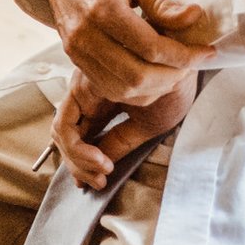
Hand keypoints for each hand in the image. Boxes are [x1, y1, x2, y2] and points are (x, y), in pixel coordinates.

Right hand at [35, 0, 213, 108]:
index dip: (184, 55)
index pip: (150, 47)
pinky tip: (152, 76)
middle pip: (136, 75)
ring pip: (122, 89)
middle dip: (172, 76)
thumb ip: (163, 3)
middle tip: (191, 64)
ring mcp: (76, 51)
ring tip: (174, 71)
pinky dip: (135, 91)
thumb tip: (193, 18)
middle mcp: (85, 35)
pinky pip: (109, 88)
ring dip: (155, 87)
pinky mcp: (74, 60)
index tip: (205, 52)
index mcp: (103, 9)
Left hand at [51, 72, 192, 189]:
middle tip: (98, 183)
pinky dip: (77, 149)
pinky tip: (102, 160)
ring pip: (61, 135)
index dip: (83, 165)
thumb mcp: (148, 124)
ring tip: (103, 171)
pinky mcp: (80, 90)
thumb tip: (102, 165)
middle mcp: (89, 99)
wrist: (183, 61)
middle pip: (67, 139)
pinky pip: (65, 126)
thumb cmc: (172, 88)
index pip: (82, 139)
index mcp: (104, 106)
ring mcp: (82, 93)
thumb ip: (121, 141)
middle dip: (78, 167)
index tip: (98, 184)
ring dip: (77, 161)